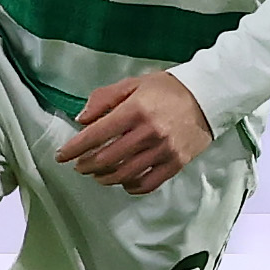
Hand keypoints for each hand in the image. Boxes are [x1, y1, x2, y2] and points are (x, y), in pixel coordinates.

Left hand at [55, 73, 211, 195]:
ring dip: (105, 177)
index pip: (96, 135)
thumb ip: (105, 98)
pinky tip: (123, 182)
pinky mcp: (175, 163)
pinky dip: (130, 186)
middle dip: (86, 165)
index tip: (61, 156)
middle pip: (107, 158)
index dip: (74, 148)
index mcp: (135, 110)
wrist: (208, 96)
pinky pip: (148, 183)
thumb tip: (81, 120)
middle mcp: (148, 133)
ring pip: (124, 174)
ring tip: (97, 174)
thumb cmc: (167, 89)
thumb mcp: (133, 84)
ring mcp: (163, 151)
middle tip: (79, 165)